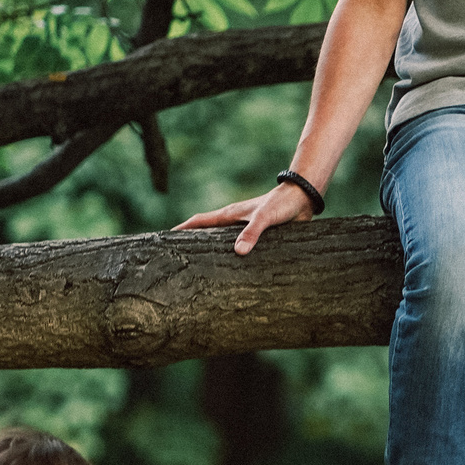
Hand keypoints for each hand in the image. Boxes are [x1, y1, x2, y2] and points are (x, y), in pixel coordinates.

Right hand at [175, 179, 313, 255]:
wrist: (301, 198)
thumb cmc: (281, 205)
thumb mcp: (264, 218)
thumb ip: (252, 233)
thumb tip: (238, 252)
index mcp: (229, 215)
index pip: (198, 221)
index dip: (181, 229)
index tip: (163, 238)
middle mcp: (233, 220)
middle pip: (205, 231)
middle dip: (190, 241)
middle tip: (176, 256)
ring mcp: (244, 226)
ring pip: (220, 239)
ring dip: (209, 248)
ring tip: (198, 265)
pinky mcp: (257, 233)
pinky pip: (237, 244)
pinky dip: (229, 253)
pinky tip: (232, 266)